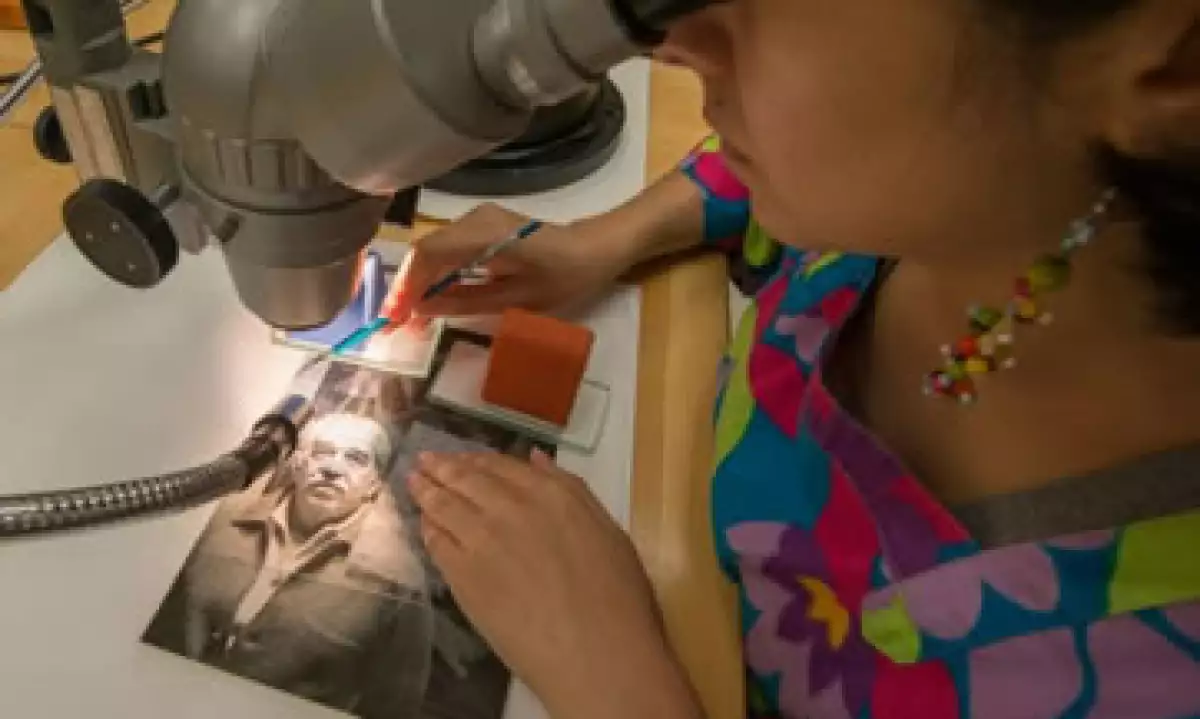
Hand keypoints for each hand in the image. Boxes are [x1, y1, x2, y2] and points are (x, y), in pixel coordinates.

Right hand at [387, 204, 637, 321]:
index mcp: (486, 234)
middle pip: (425, 251)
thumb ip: (466, 302)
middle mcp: (475, 219)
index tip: (394, 318)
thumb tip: (423, 309)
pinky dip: (435, 274)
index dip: (406, 286)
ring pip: (433, 250)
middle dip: (406, 288)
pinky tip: (430, 300)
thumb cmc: (566, 276)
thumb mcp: (517, 299)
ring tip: (408, 318)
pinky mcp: (482, 227)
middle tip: (394, 324)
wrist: (595, 249)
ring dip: (418, 282)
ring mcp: (478, 220)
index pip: (428, 254)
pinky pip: (448, 249)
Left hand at [409, 451, 701, 718]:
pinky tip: (425, 525)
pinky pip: (437, 543)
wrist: (595, 652)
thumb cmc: (617, 596)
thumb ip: (570, 489)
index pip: (501, 466)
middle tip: (424, 461)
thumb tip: (536, 459)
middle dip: (442, 467)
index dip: (476, 460)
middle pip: (465, 480)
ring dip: (425, 490)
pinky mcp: (462, 576)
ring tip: (414, 482)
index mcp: (551, 493)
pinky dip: (428, 528)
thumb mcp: (608, 530)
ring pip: (444, 506)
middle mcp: (510, 507)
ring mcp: (481, 540)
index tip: (462, 458)